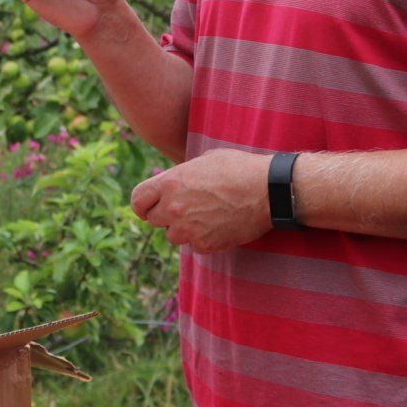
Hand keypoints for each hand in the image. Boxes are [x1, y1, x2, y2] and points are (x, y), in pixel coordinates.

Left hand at [130, 149, 272, 251]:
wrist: (268, 190)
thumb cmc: (239, 169)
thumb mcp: (204, 160)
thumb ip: (182, 174)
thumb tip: (174, 181)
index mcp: (170, 182)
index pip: (138, 199)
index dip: (142, 205)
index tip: (147, 209)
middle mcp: (173, 207)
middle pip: (153, 220)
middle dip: (165, 216)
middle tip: (184, 210)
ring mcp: (188, 228)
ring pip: (173, 236)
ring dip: (183, 229)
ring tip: (205, 216)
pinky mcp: (204, 244)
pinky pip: (194, 246)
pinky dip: (203, 239)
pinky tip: (218, 226)